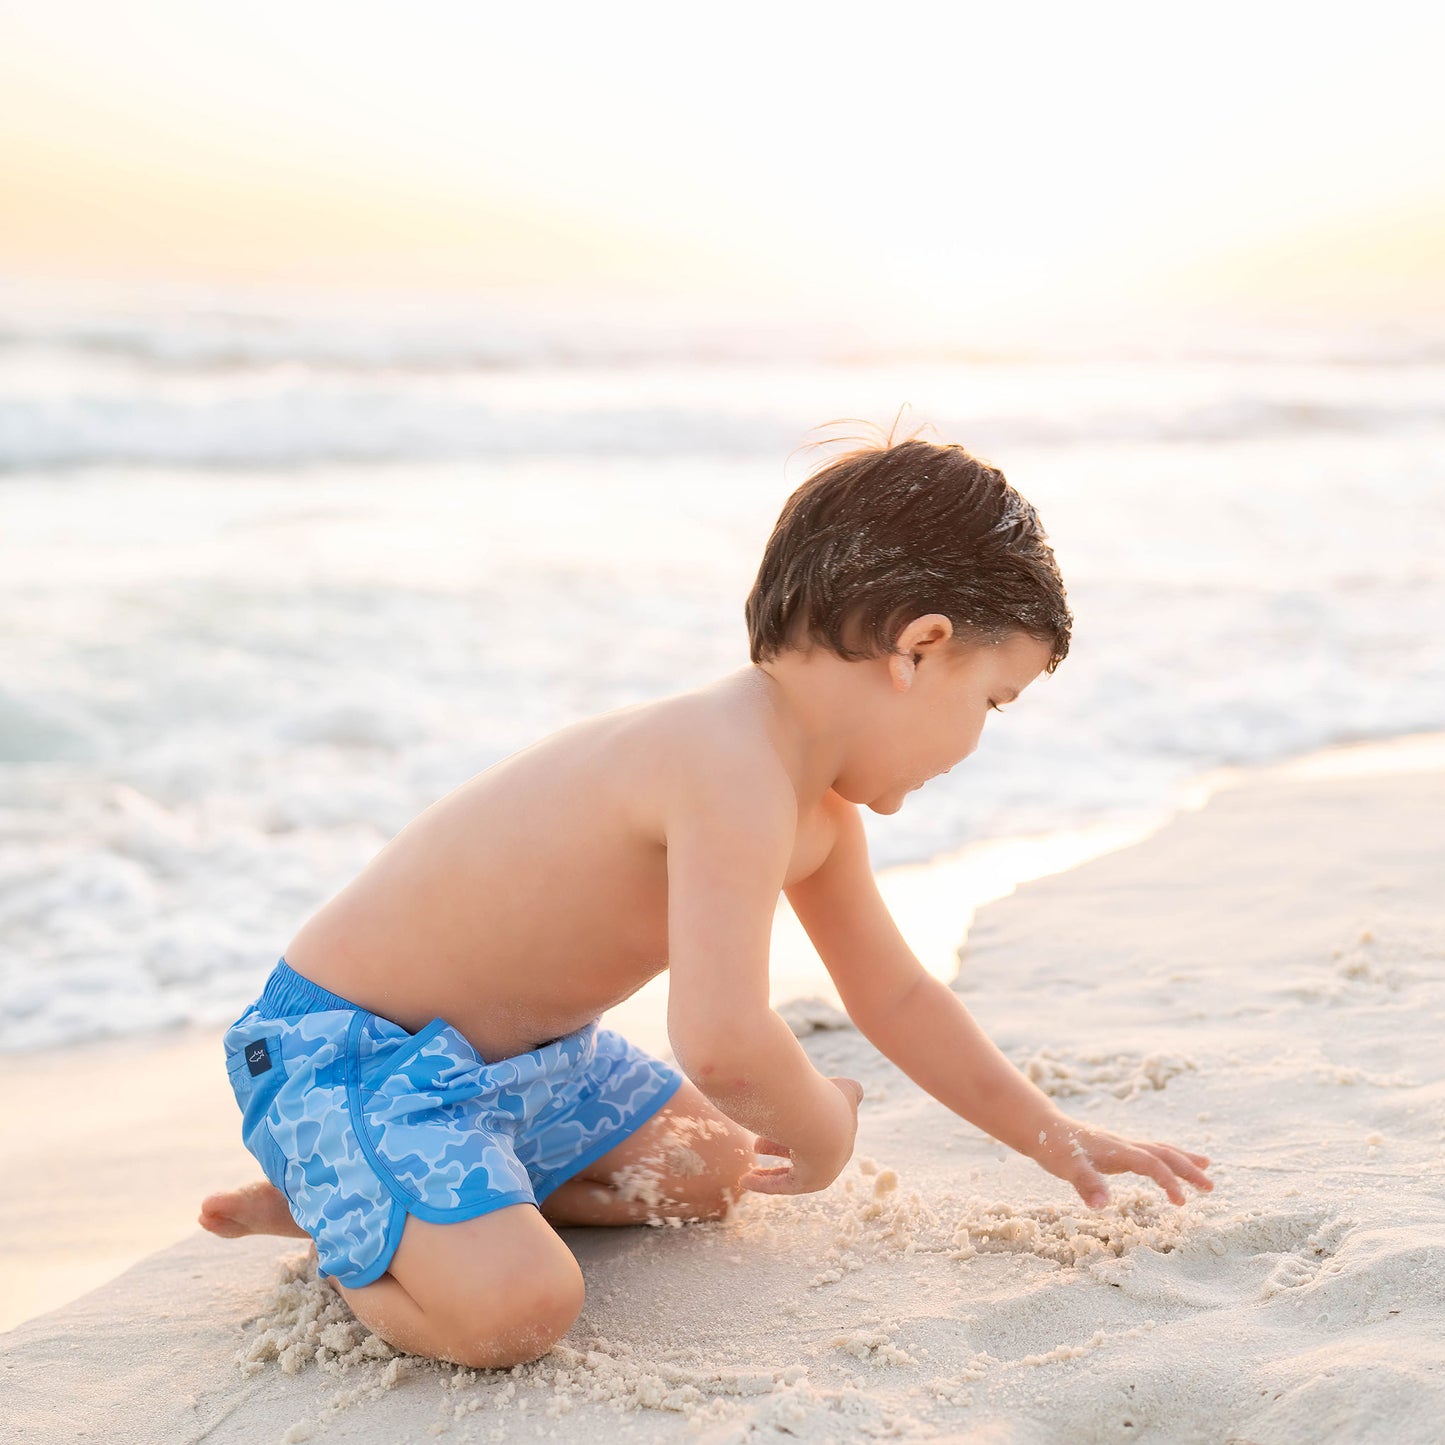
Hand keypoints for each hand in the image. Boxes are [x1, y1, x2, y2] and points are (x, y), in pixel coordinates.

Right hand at [740, 1076, 862, 1195]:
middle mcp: (837, 1154)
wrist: (821, 1120)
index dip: (799, 1126)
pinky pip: (785, 1185)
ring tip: (749, 1171)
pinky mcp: (810, 1183)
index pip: (821, 1130)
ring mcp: (824, 1169)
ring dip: (770, 1172)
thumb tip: (856, 1092)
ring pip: (794, 1172)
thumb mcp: (844, 1088)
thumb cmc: (826, 1098)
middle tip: (757, 1145)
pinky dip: (765, 1184)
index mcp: (844, 1130)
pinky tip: (745, 1181)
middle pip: (804, 1152)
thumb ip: (851, 1090)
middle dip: (778, 1146)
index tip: (779, 1122)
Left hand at [1031, 1118, 1212, 1207]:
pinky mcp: (1117, 1149)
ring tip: (1206, 1167)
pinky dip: (1166, 1158)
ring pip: (1159, 1149)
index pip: (1150, 1163)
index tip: (1182, 1202)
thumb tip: (1102, 1206)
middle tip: (1211, 1187)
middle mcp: (1124, 1144)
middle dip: (1188, 1169)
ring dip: (1182, 1159)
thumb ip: (1085, 1184)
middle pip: (1163, 1153)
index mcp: (1116, 1149)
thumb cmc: (1053, 1147)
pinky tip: (1171, 1164)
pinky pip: (1149, 1152)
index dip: (1168, 1181)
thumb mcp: (1065, 1167)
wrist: (1042, 1127)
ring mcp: (1122, 1145)